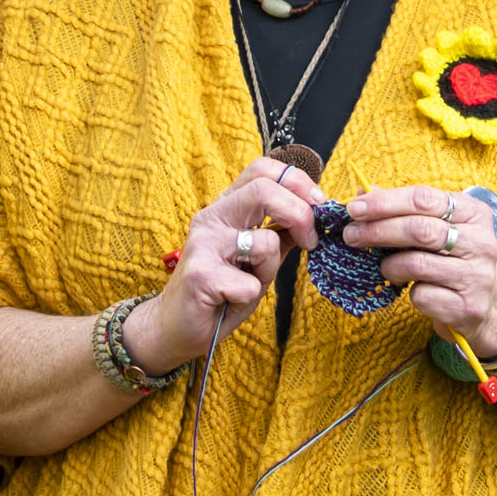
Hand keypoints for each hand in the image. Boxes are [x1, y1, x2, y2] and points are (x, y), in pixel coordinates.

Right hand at [124, 156, 324, 375]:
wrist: (178, 326)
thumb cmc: (221, 291)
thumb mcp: (259, 260)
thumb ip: (280, 234)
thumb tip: (315, 214)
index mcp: (228, 207)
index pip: (263, 169)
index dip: (297, 181)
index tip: (318, 206)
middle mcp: (212, 217)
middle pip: (264, 188)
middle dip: (300, 213)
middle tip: (311, 240)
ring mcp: (203, 243)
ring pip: (263, 241)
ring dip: (270, 268)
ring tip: (251, 283)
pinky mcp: (200, 274)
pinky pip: (249, 283)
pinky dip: (249, 296)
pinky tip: (230, 300)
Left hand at [341, 185, 496, 358]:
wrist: (483, 303)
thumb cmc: (450, 257)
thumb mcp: (435, 226)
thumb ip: (403, 208)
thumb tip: (364, 192)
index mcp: (473, 212)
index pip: (423, 199)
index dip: (385, 202)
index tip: (354, 208)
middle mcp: (481, 242)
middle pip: (419, 229)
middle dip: (378, 231)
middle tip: (351, 235)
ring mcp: (477, 275)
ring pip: (417, 264)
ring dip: (389, 265)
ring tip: (384, 266)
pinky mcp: (467, 306)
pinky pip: (422, 295)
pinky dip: (407, 290)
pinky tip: (409, 287)